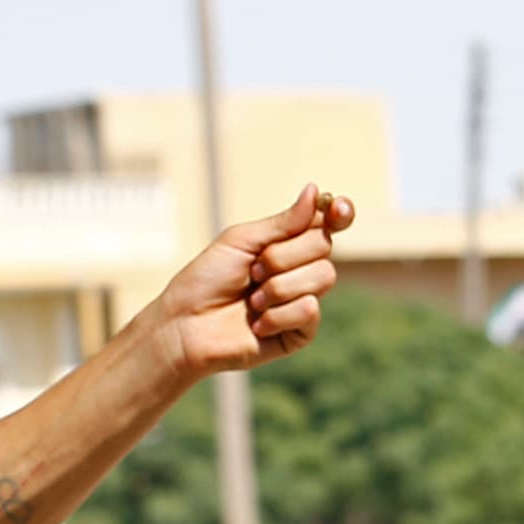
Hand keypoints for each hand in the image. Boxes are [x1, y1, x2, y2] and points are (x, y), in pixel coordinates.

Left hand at [137, 186, 355, 374]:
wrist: (185, 325)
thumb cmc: (206, 280)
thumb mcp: (241, 241)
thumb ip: (283, 222)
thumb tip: (315, 192)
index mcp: (287, 244)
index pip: (326, 224)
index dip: (338, 214)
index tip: (338, 208)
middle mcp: (300, 270)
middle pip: (324, 246)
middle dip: (283, 256)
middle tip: (253, 270)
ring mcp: (303, 300)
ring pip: (323, 277)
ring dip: (278, 288)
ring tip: (252, 301)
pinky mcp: (302, 332)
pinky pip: (310, 311)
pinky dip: (277, 315)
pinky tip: (258, 324)